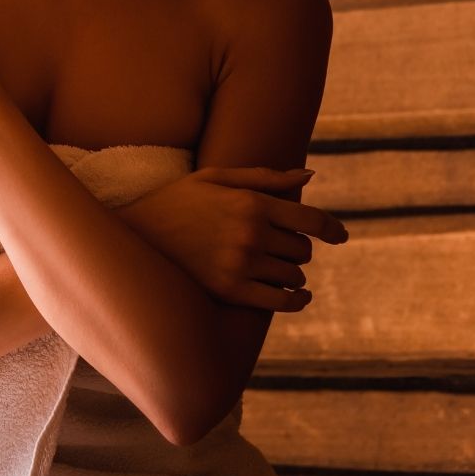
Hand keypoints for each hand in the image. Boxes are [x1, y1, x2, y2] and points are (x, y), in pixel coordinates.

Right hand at [119, 166, 350, 311]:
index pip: (309, 218)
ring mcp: (240, 263)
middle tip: (281, 247)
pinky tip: (295, 295)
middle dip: (298, 247)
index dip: (332, 228)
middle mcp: (250, 232)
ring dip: (292, 272)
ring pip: (294, 275)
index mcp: (250, 202)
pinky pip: (281, 301)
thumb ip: (264, 176)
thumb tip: (310, 174)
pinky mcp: (230, 290)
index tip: (340, 235)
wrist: (134, 235)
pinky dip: (294, 300)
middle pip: (303, 248)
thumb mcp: (214, 177)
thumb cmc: (175, 201)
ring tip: (274, 267)